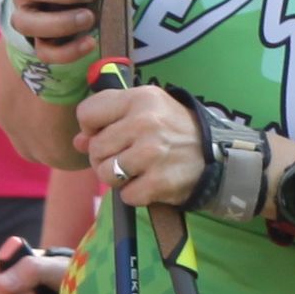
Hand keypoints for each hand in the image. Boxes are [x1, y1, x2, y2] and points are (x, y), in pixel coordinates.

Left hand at [72, 81, 205, 209]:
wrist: (217, 154)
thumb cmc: (174, 129)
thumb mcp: (146, 110)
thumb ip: (108, 119)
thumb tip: (77, 142)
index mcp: (140, 98)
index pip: (87, 113)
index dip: (92, 127)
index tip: (111, 132)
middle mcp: (145, 123)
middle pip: (94, 148)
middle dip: (106, 157)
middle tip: (128, 155)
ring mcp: (151, 154)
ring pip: (105, 173)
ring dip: (118, 178)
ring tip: (138, 170)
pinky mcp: (158, 182)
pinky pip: (125, 195)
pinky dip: (134, 194)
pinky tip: (150, 182)